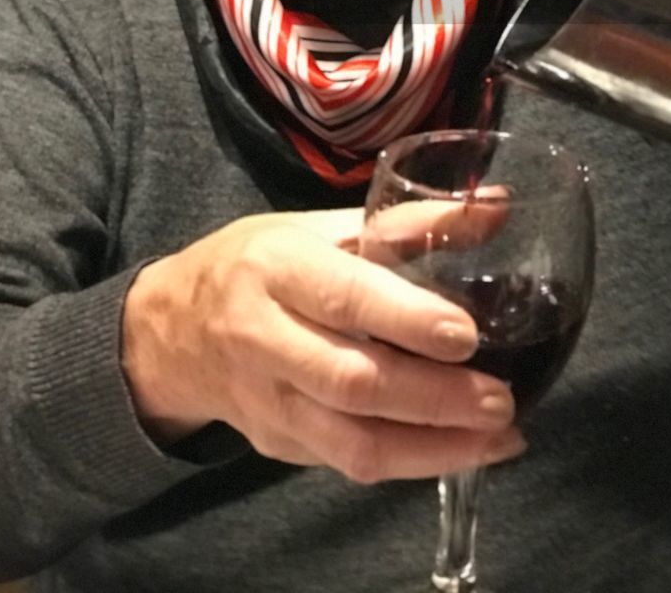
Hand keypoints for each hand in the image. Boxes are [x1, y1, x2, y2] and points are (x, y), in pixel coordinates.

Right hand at [122, 210, 523, 482]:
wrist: (169, 330)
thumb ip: (406, 222)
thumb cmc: (258, 262)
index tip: (467, 335)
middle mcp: (265, 338)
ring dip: (433, 448)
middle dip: (433, 398)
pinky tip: (466, 449)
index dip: (406, 320)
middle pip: (351, 382)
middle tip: (501, 398)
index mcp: (276, 267)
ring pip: (351, 443)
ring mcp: (268, 402)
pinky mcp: (277, 444)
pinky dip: (412, 462)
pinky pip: (347, 463)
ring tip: (500, 436)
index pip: (343, 298)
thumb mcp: (319, 226)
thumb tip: (497, 207)